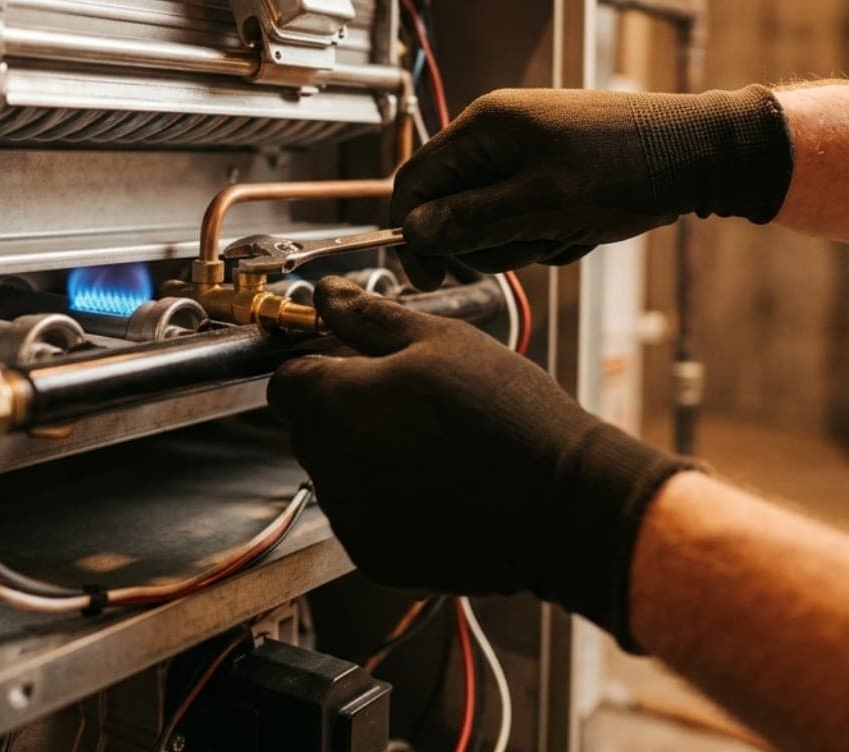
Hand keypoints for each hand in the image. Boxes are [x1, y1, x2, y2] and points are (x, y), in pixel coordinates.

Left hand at [268, 278, 693, 647]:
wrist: (562, 503)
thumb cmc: (506, 412)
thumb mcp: (440, 342)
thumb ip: (368, 317)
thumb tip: (326, 292)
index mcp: (338, 403)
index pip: (286, 383)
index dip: (317, 369)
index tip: (354, 367)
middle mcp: (330, 464)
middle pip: (310, 429)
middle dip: (344, 413)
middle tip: (409, 403)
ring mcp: (350, 516)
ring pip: (336, 475)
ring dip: (365, 458)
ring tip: (434, 446)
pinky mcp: (375, 556)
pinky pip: (363, 518)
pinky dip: (387, 504)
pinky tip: (438, 488)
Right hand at [391, 85, 793, 288]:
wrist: (700, 153)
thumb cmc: (628, 169)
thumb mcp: (543, 205)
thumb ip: (471, 220)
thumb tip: (414, 233)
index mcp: (484, 126)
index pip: (414, 182)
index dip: (414, 234)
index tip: (430, 276)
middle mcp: (496, 133)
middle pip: (451, 206)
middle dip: (489, 240)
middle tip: (534, 245)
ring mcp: (524, 152)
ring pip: (490, 219)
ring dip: (526, 240)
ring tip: (570, 231)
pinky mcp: (550, 170)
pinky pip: (525, 217)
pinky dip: (550, 233)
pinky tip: (585, 226)